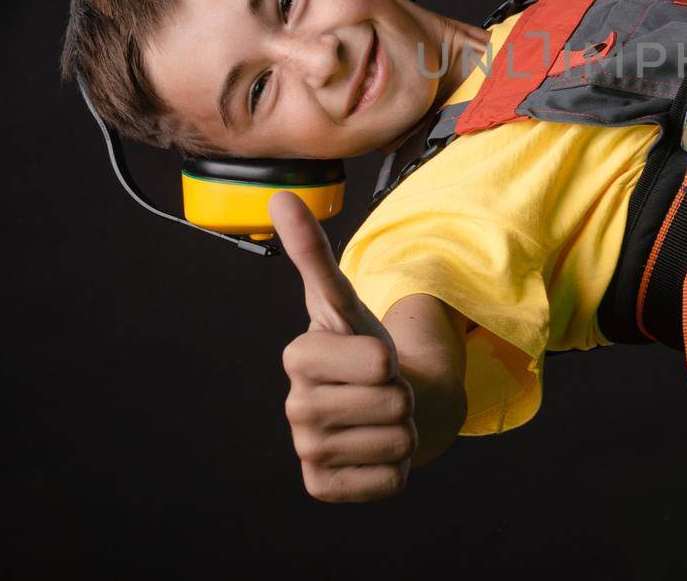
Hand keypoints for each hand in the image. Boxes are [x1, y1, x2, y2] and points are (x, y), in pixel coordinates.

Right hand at [274, 192, 416, 502]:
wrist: (387, 405)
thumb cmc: (365, 348)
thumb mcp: (346, 300)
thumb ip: (315, 252)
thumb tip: (281, 197)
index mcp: (297, 358)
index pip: (377, 361)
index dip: (392, 359)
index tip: (376, 357)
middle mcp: (294, 409)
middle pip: (391, 403)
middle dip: (403, 395)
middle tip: (384, 390)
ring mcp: (308, 452)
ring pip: (395, 441)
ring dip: (404, 431)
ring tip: (383, 418)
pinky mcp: (325, 488)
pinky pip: (388, 482)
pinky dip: (397, 469)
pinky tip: (376, 452)